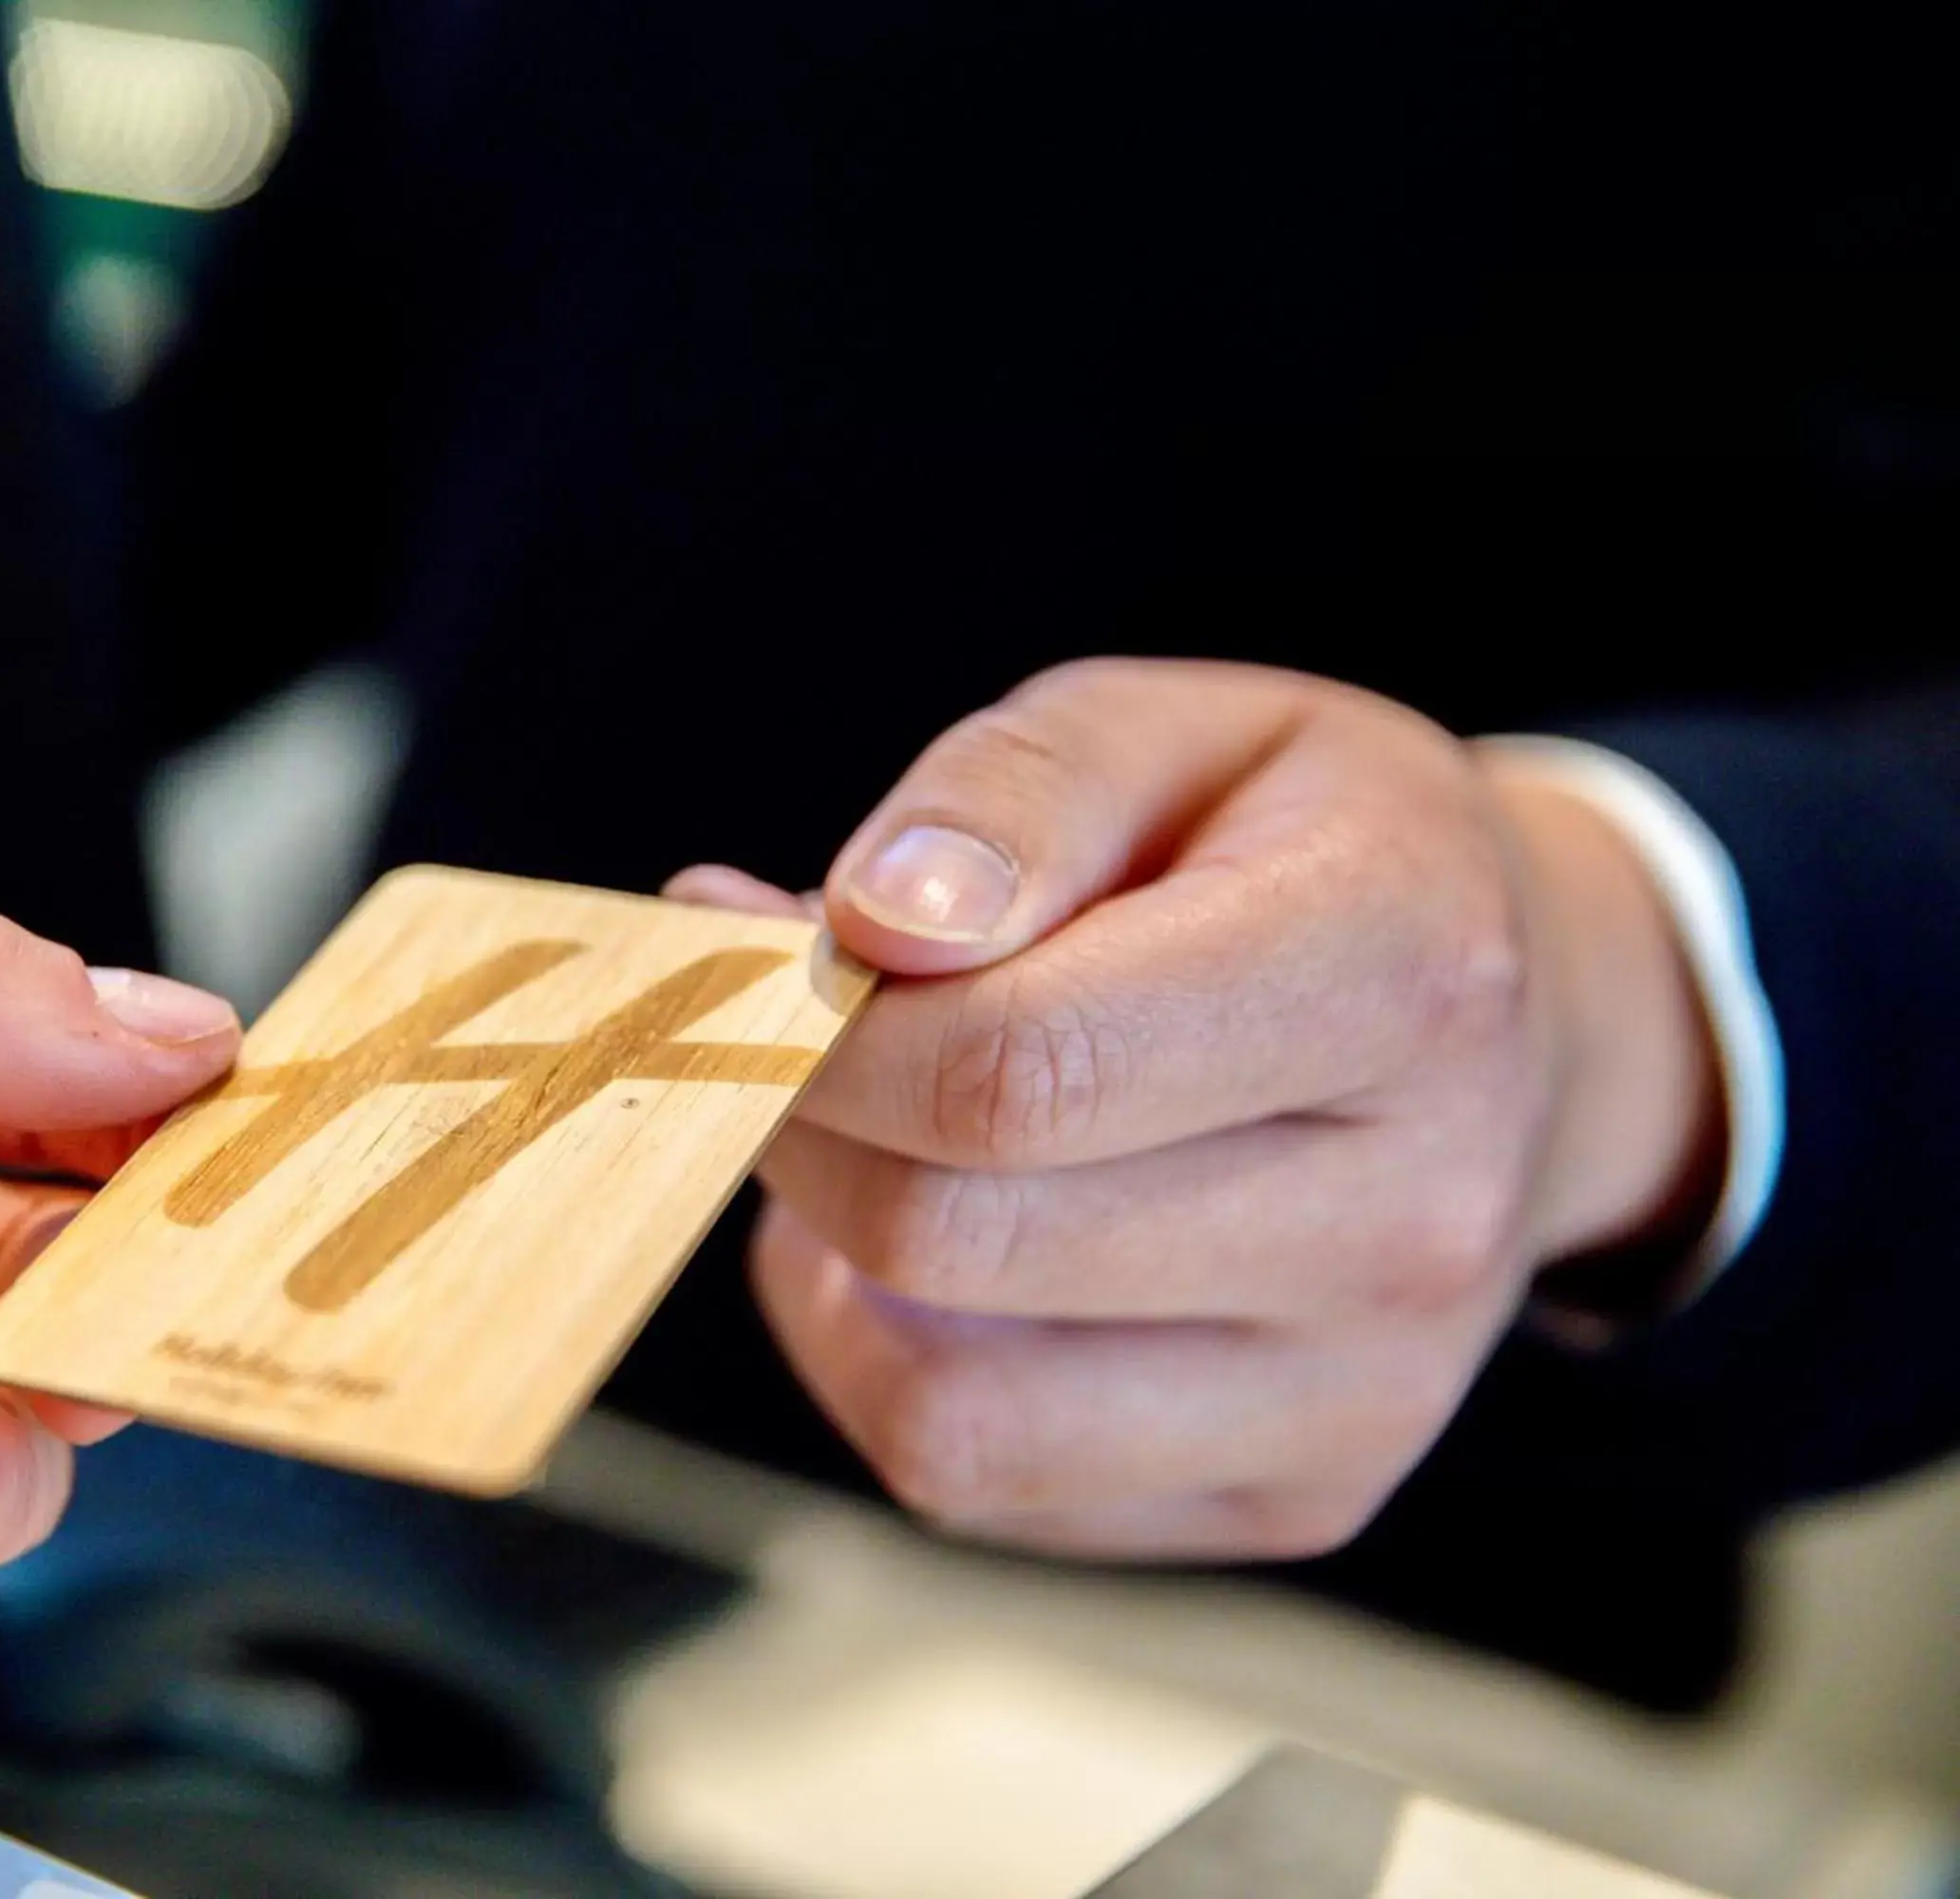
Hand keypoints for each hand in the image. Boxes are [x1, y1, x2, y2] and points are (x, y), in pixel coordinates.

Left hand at [670, 660, 1721, 1560]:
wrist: (1519, 1020)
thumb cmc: (1299, 852)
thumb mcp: (1172, 731)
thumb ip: (1007, 800)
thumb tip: (869, 929)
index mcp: (1399, 977)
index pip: (1017, 1069)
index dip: (820, 1032)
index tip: (753, 963)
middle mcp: (1412, 1220)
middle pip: (956, 1240)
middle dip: (803, 1133)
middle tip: (783, 1046)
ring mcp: (1363, 1394)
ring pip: (948, 1414)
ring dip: (833, 1274)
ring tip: (874, 1149)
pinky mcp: (1297, 1498)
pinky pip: (984, 1481)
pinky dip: (896, 1365)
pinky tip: (946, 1258)